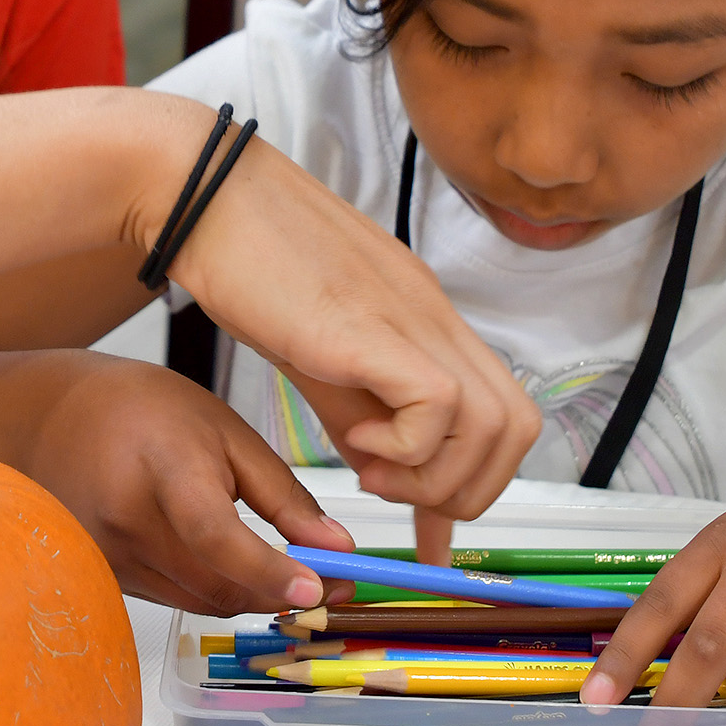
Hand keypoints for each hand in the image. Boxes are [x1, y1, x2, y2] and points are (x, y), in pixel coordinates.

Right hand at [14, 351, 359, 613]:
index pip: (216, 535)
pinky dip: (210, 588)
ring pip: (200, 602)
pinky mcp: (104, 578)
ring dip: (248, 594)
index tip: (317, 588)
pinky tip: (224, 560)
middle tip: (330, 583)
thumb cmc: (143, 410)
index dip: (269, 570)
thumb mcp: (225, 430)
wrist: (52, 416)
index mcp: (162, 469)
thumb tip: (337, 548)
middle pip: (217, 585)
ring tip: (284, 569)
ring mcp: (108, 556)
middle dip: (280, 592)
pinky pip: (174, 598)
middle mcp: (126, 521)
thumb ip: (283, 494)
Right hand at [130, 97, 539, 524]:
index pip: (507, 417)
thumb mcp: (327, 365)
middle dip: (464, 490)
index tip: (426, 525)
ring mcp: (414, 318)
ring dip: (434, 476)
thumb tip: (392, 488)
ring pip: (494, 425)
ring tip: (368, 467)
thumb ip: (367, 424)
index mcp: (431, 325)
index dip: (477, 482)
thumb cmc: (255, 271)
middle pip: (518, 430)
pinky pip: (439, 404)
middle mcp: (438, 319)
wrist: (207, 200)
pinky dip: (407, 446)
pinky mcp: (373, 327)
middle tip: (392, 489)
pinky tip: (355, 438)